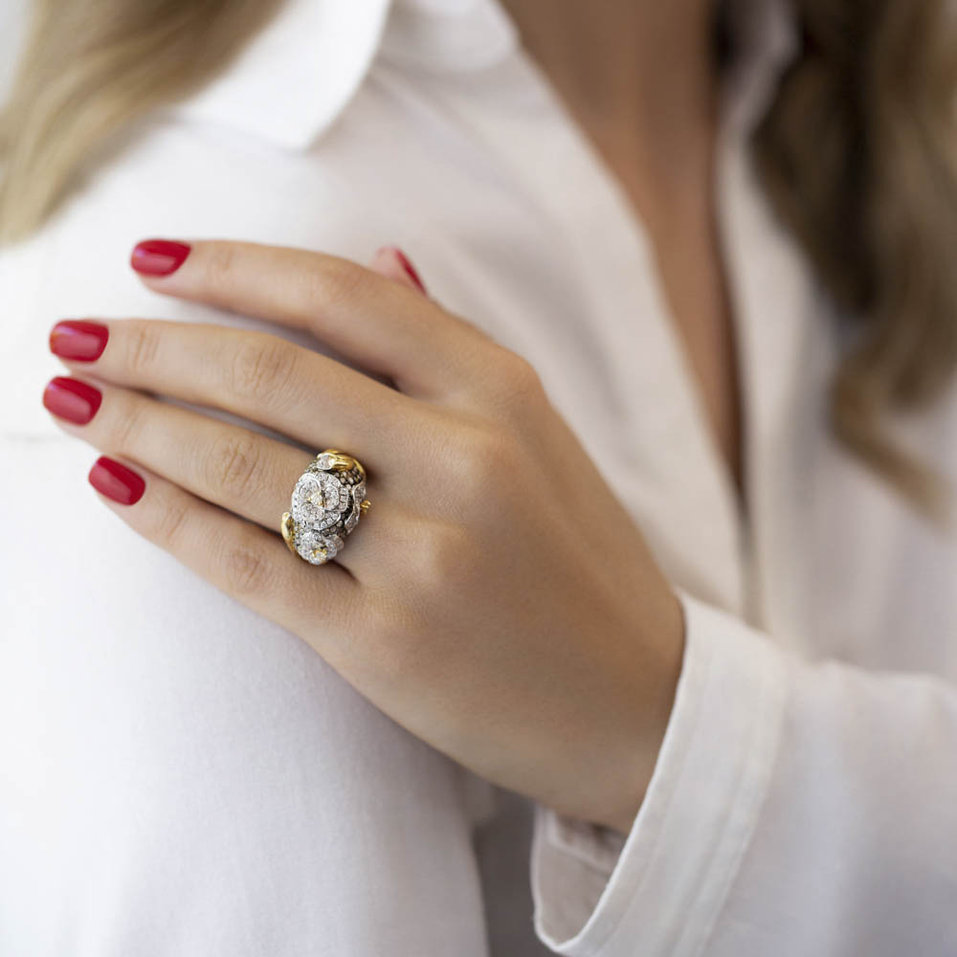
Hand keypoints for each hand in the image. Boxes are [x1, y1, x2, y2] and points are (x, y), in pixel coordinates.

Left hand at [43, 238, 684, 833]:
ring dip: (138, 425)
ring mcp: (424, 555)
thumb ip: (453, 346)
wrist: (639, 701)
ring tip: (71, 404)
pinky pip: (248, 564)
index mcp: (503, 392)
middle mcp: (464, 460)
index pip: (341, 297)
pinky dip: (168, 520)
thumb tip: (381, 255)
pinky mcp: (384, 644)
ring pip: (244, 464)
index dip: (232, 266)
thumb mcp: (542, 435)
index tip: (151, 258)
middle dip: (152, 345)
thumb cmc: (582, 562)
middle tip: (75, 336)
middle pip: (271, 372)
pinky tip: (114, 488)